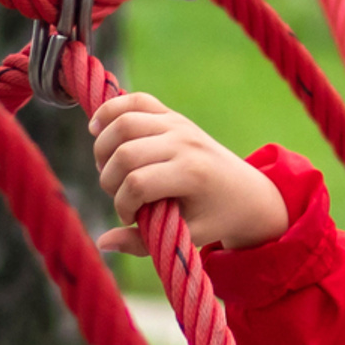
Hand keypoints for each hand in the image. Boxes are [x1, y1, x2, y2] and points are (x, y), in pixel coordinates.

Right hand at [88, 93, 287, 257]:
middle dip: (109, 180)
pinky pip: (135, 100)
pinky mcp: (173, 116)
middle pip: (124, 154)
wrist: (247, 192)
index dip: (122, 205)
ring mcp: (179, 124)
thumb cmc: (216, 218)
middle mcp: (185, 143)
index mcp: (193, 173)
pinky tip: (97, 131)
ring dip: (103, 149)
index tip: (131, 219)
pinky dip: (111, 110)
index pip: (137, 184)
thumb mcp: (186, 238)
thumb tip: (102, 242)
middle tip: (119, 195)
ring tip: (110, 170)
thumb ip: (142, 243)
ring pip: (122, 123)